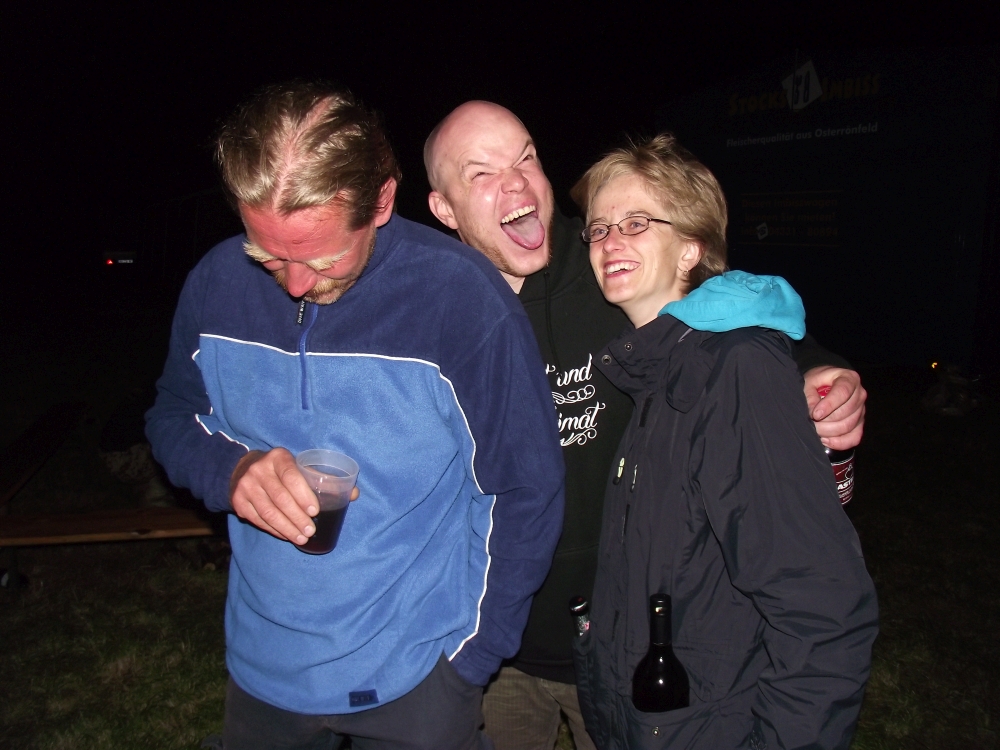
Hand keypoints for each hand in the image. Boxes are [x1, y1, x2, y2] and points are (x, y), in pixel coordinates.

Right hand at [229, 448, 359, 543]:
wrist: (242, 470)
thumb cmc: (282, 471)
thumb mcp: (299, 467)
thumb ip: (323, 479)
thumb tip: (354, 494)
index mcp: (278, 458)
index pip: (291, 477)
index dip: (303, 495)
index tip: (315, 512)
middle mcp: (259, 470)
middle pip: (280, 498)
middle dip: (297, 517)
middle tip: (310, 530)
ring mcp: (245, 486)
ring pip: (268, 512)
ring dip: (287, 528)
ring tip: (302, 538)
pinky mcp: (238, 502)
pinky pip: (258, 520)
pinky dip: (274, 530)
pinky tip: (286, 535)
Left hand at [802, 367, 866, 450]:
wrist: (825, 383)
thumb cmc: (818, 381)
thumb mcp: (810, 381)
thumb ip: (810, 394)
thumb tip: (814, 412)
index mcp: (849, 379)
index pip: (843, 392)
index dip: (829, 405)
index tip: (815, 414)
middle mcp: (859, 394)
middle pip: (845, 413)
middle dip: (824, 421)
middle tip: (810, 423)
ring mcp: (861, 411)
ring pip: (847, 426)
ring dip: (828, 432)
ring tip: (814, 429)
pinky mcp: (859, 424)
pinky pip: (854, 438)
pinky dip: (839, 443)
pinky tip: (825, 439)